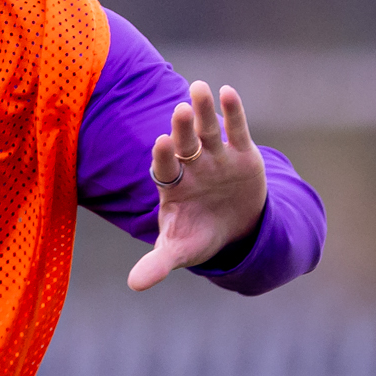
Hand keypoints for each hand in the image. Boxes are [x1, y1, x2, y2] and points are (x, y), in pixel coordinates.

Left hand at [130, 82, 267, 291]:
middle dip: (182, 129)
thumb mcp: (181, 251)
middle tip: (179, 110)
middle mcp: (191, 165)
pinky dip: (233, 111)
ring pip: (207, 130)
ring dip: (204, 110)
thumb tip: (134, 285)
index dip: (163, 157)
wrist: (236, 229)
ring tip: (200, 89)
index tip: (161, 145)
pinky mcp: (241, 152)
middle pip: (183, 143)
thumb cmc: (200, 236)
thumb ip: (158, 263)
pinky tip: (228, 92)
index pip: (164, 168)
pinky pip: (236, 129)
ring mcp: (216, 156)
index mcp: (173, 185)